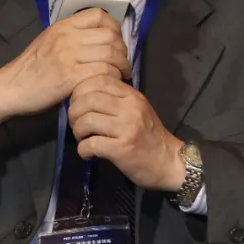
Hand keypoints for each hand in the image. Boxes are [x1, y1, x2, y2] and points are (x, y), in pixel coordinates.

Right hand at [0, 9, 129, 145]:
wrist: (11, 87)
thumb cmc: (30, 68)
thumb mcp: (48, 41)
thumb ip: (71, 37)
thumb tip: (98, 38)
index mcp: (62, 26)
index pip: (99, 15)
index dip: (114, 28)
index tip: (116, 42)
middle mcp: (66, 37)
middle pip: (110, 36)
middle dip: (122, 51)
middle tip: (122, 63)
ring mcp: (68, 57)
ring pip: (110, 54)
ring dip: (121, 66)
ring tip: (121, 75)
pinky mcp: (69, 77)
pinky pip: (102, 72)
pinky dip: (111, 78)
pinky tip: (109, 84)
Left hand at [67, 74, 186, 191]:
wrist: (170, 163)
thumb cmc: (150, 136)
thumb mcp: (137, 110)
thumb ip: (115, 99)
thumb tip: (84, 94)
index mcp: (131, 96)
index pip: (99, 80)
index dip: (80, 90)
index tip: (78, 103)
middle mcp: (130, 109)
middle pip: (87, 99)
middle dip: (74, 112)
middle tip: (76, 123)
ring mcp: (126, 129)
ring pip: (86, 121)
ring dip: (77, 131)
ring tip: (82, 138)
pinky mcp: (122, 150)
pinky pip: (91, 144)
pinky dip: (83, 149)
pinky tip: (87, 153)